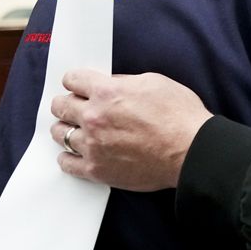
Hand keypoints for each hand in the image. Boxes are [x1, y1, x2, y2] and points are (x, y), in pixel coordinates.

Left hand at [50, 69, 213, 190]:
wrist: (191, 151)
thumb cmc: (180, 115)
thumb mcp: (154, 82)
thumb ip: (124, 82)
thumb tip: (110, 85)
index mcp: (107, 92)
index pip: (72, 79)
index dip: (75, 81)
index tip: (77, 85)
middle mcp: (94, 117)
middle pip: (60, 106)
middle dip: (66, 103)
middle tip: (73, 106)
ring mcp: (93, 146)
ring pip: (59, 133)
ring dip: (66, 128)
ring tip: (76, 130)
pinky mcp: (96, 170)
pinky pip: (66, 163)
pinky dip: (68, 156)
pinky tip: (76, 152)